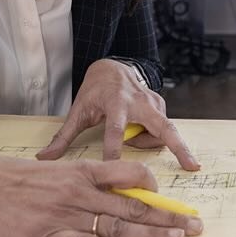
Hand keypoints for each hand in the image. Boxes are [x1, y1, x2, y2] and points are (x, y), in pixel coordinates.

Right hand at [0, 145, 202, 236]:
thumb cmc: (12, 179)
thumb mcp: (52, 171)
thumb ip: (80, 181)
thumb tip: (108, 192)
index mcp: (80, 172)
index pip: (129, 176)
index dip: (154, 190)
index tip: (174, 200)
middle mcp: (79, 191)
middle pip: (132, 205)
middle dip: (166, 216)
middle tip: (194, 227)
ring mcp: (64, 215)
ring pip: (117, 224)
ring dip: (151, 233)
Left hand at [36, 58, 199, 170]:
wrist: (112, 67)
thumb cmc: (94, 92)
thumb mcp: (78, 111)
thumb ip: (63, 137)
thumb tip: (44, 159)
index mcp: (116, 103)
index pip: (116, 131)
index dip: (115, 151)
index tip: (115, 169)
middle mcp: (139, 102)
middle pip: (163, 127)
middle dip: (179, 146)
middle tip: (191, 166)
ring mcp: (154, 102)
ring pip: (162, 131)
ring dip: (148, 141)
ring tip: (130, 137)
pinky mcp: (161, 105)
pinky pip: (162, 129)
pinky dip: (153, 136)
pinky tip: (138, 132)